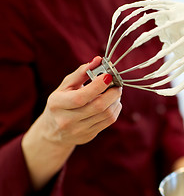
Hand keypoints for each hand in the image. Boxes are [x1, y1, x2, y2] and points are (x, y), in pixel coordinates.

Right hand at [22, 56, 121, 189]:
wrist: (53, 131)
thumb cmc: (60, 102)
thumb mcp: (65, 86)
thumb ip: (81, 73)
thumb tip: (97, 60)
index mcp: (57, 104)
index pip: (81, 97)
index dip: (98, 86)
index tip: (109, 75)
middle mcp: (66, 120)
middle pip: (98, 106)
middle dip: (113, 92)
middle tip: (117, 84)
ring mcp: (78, 130)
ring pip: (107, 114)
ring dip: (116, 100)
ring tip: (115, 92)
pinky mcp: (89, 135)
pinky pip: (109, 121)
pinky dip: (115, 109)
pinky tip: (113, 102)